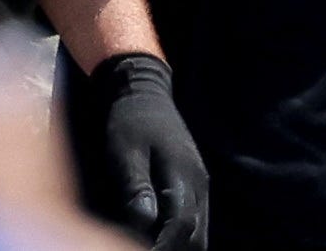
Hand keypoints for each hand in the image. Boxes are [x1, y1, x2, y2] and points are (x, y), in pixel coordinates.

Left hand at [93, 53, 208, 249]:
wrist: (143, 90)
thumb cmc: (129, 120)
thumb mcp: (125, 151)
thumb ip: (135, 186)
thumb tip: (143, 222)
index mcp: (183, 176)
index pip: (180, 226)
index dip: (162, 247)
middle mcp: (199, 184)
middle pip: (196, 236)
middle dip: (174, 250)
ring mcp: (200, 184)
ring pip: (199, 231)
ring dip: (180, 245)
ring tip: (153, 248)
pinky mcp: (194, 184)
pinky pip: (195, 221)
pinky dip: (182, 236)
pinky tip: (161, 238)